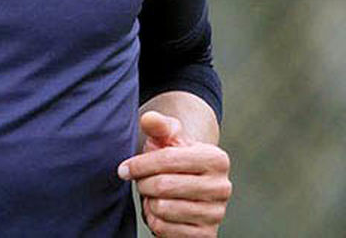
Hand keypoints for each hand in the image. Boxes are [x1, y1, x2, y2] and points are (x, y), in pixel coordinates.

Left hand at [117, 110, 231, 236]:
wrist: (190, 189)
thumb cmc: (175, 159)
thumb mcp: (168, 139)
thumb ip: (159, 125)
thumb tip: (148, 118)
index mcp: (216, 158)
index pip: (167, 159)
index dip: (139, 164)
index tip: (124, 169)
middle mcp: (222, 187)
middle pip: (163, 186)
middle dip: (143, 184)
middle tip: (142, 182)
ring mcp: (216, 213)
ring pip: (162, 208)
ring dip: (149, 202)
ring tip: (153, 196)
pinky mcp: (206, 235)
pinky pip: (164, 229)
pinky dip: (154, 220)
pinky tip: (160, 212)